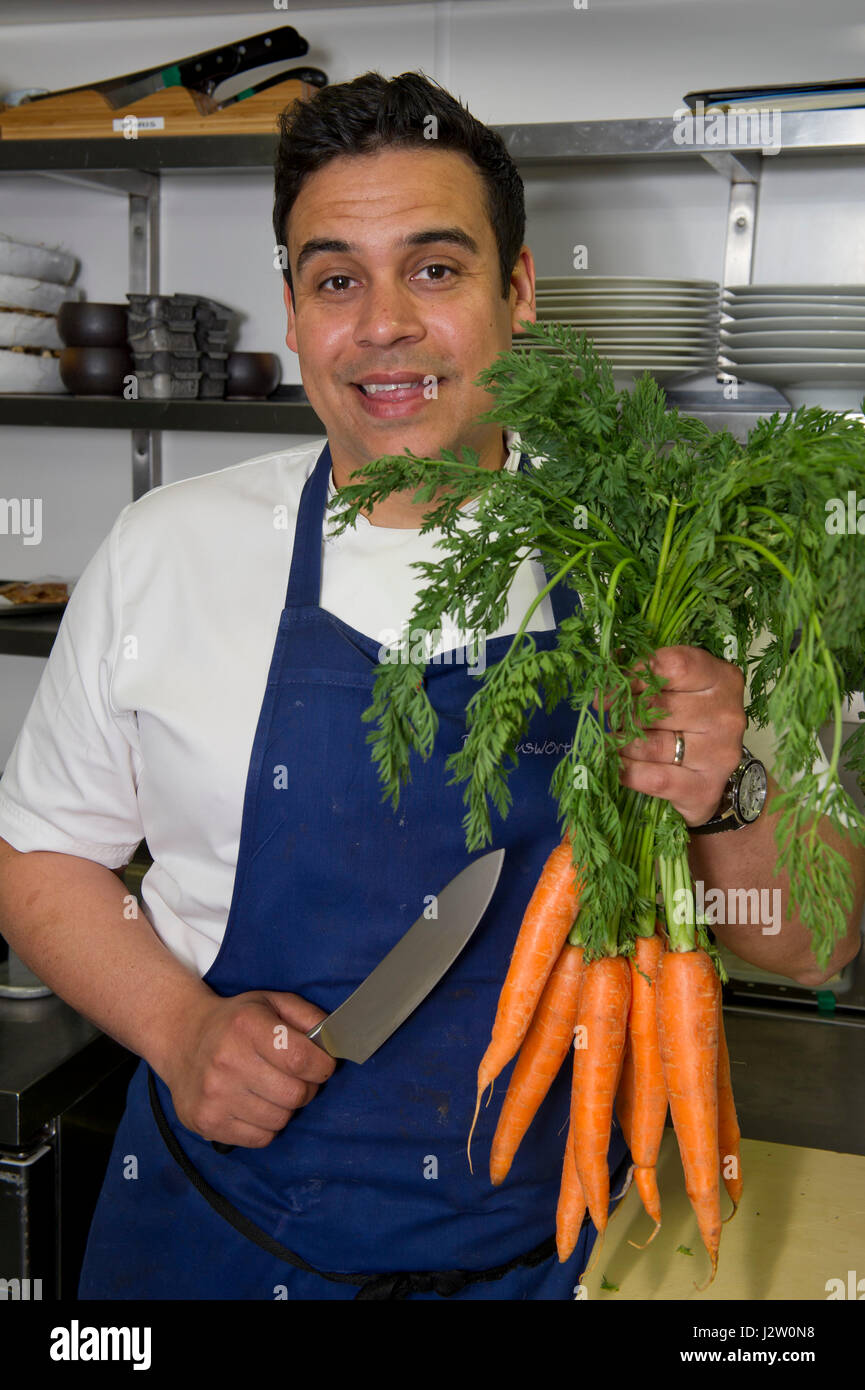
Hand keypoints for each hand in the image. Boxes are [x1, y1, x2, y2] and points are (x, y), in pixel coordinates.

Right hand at [162, 989, 336, 1147]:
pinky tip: (253, 1104)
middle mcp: (227, 1060)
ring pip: (280, 1120)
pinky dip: (266, 1125)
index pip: (302, 1059)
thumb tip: (336, 1042)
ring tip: (270, 1088)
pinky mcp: (206, 1122)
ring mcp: (214, 1095)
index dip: (322, 1066)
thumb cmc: (236, 1022)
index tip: (321, 1064)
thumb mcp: (272, 1003)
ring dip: (285, 1108)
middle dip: (306, 1088)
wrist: (181, 1038)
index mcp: (247, 1025)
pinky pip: (260, 1139)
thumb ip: (308, 1017)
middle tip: (295, 1077)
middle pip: (295, 1095)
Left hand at [613, 645, 746, 826]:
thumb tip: (604, 680)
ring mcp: (720, 753)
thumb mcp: (676, 689)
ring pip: (651, 744)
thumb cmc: (687, 722)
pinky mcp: (706, 787)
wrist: (708, 775)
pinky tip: (621, 766)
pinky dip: (629, 771)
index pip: (673, 665)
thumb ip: (647, 677)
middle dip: (624, 715)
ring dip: (623, 744)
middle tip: (613, 721)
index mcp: (722, 678)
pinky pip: (655, 778)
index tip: (608, 691)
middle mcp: (727, 714)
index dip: (633, 675)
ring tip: (617, 743)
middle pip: (657, 706)